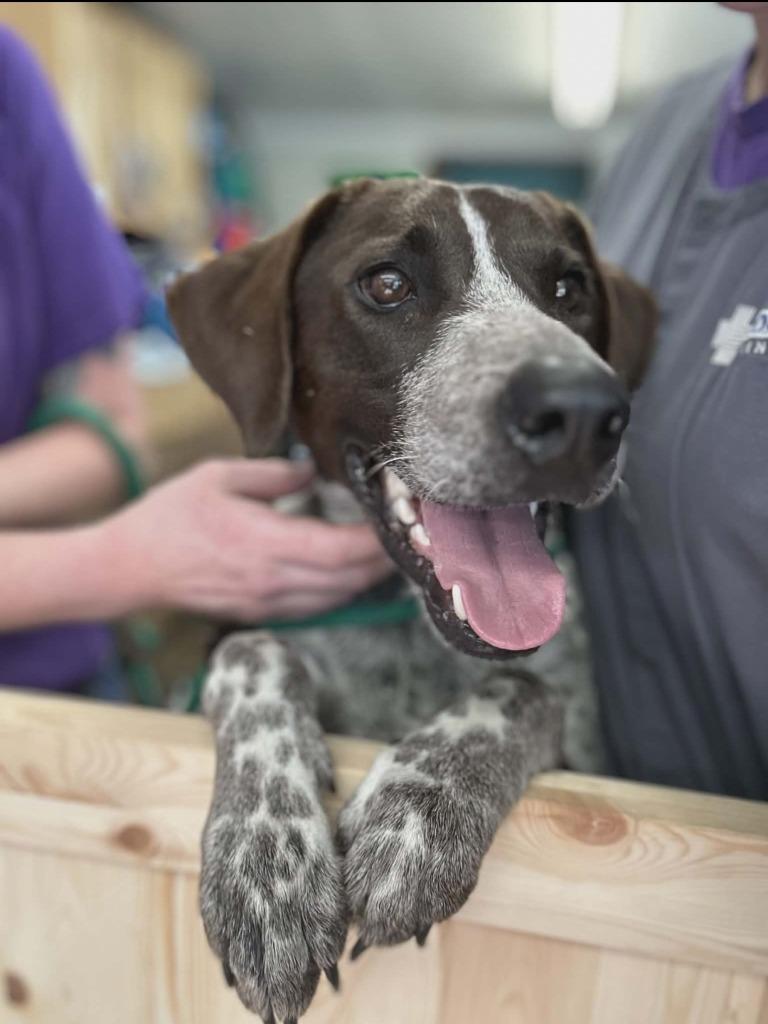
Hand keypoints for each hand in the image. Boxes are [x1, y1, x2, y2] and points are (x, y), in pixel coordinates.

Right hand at [102, 458, 391, 620]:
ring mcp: (268, 603)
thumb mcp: (217, 476)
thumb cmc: (170, 517)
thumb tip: (312, 472)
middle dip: (384, 561)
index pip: (341, 550)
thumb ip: (273, 474)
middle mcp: (273, 581)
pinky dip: (342, 591)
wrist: (130, 568)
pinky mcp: (261, 613)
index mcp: (265, 543)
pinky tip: (352, 573)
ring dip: (367, 579)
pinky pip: (317, 608)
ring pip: (337, 598)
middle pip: (349, 579)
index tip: (399, 520)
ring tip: (389, 553)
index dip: (377, 541)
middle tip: (408, 537)